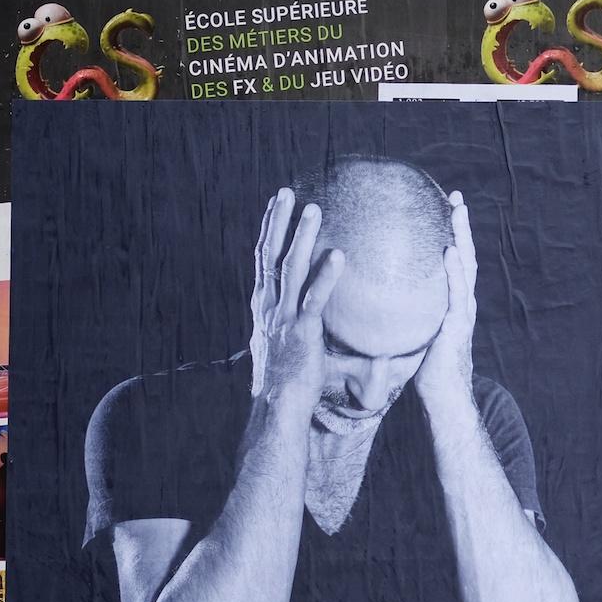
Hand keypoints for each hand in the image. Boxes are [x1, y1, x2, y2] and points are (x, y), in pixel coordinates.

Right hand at [249, 188, 342, 410]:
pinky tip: (338, 255)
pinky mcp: (301, 333)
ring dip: (302, 236)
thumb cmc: (286, 381)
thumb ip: (297, 323)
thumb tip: (313, 312)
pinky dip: (325, 275)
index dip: (267, 231)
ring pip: (290, 268)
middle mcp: (269, 307)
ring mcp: (283, 319)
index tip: (274, 206)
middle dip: (277, 221)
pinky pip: (314, 298)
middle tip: (287, 192)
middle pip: (270, 255)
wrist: (276, 408)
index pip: (263, 261)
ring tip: (314, 209)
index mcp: (264, 308)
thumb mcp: (285, 344)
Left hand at [415, 190, 477, 410]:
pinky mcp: (458, 326)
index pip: (453, 263)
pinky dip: (454, 270)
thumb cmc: (426, 373)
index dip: (450, 236)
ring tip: (456, 211)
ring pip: (466, 266)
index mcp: (451, 304)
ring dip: (463, 237)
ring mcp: (463, 312)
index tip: (444, 209)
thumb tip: (370, 298)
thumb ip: (400, 315)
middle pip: (464, 256)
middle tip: (455, 198)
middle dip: (461, 226)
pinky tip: (448, 250)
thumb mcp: (411, 335)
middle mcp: (462, 302)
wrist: (443, 400)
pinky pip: (457, 292)